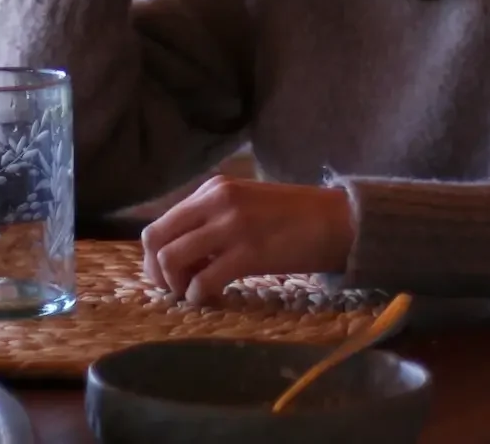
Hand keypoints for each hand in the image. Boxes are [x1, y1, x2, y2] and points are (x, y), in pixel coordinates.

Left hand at [141, 175, 355, 305]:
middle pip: (156, 241)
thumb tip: (180, 253)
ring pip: (172, 260)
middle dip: (158, 274)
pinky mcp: (248, 252)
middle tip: (178, 290)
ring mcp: (231, 225)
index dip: (154, 258)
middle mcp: (215, 201)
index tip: (171, 277)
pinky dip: (200, 297)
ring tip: (197, 294)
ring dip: (177, 286)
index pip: (159, 224)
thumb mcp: (243, 205)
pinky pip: (203, 281)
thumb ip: (211, 220)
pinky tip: (216, 299)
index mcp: (213, 189)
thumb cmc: (290, 217)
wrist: (334, 220)